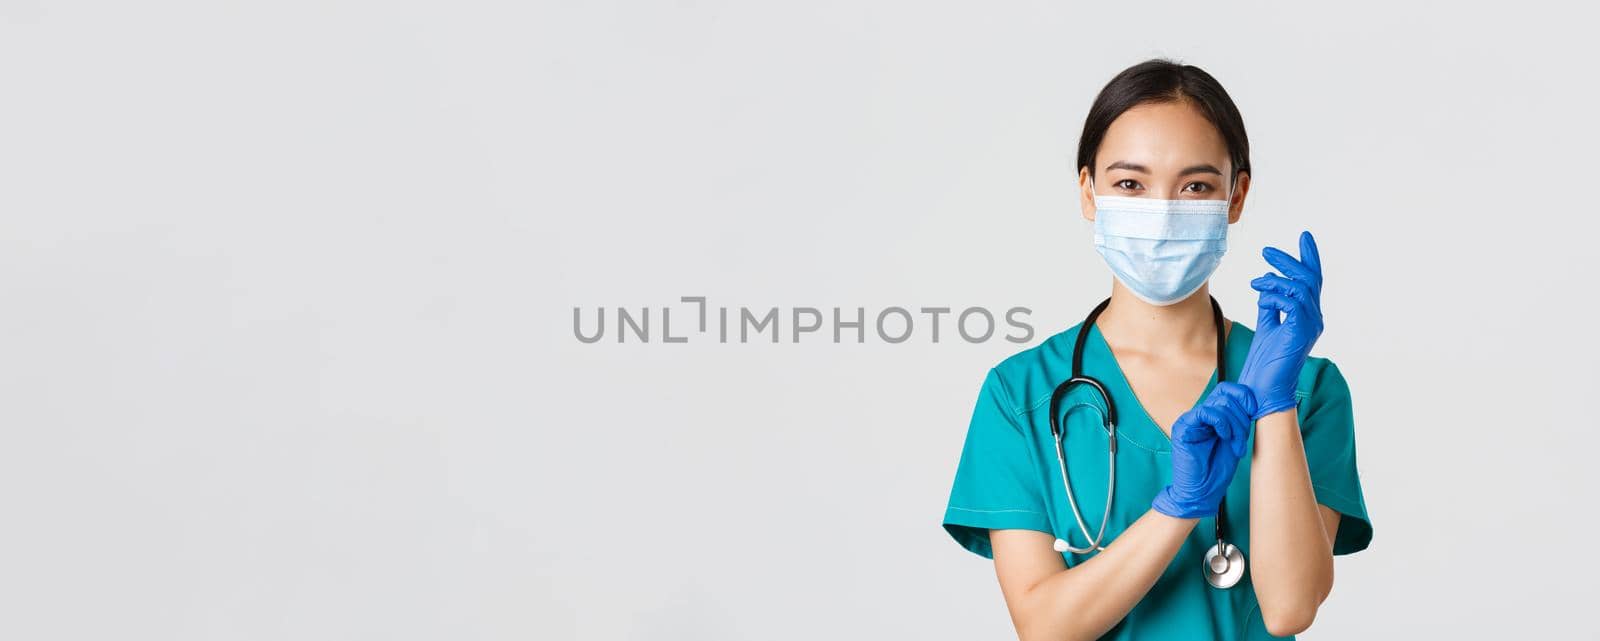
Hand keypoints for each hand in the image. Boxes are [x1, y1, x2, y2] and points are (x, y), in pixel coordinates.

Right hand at [1152, 382, 1256, 518]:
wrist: (1201, 492)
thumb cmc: (1217, 471)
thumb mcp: (1235, 440)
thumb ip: (1238, 420)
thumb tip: (1253, 402)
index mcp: (1212, 416)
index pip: (1227, 390)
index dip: (1244, 395)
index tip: (1255, 411)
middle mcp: (1200, 415)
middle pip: (1226, 394)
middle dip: (1242, 416)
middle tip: (1241, 439)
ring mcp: (1190, 420)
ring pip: (1219, 403)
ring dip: (1235, 425)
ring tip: (1235, 446)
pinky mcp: (1183, 427)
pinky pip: (1206, 412)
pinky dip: (1221, 423)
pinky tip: (1224, 438)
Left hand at [1237, 230, 1324, 419]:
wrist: (1264, 386)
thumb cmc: (1266, 359)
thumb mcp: (1267, 324)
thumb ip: (1270, 305)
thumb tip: (1266, 286)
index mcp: (1307, 315)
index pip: (1311, 281)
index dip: (1309, 257)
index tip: (1304, 236)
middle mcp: (1314, 318)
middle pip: (1308, 279)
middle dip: (1288, 261)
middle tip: (1267, 251)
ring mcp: (1311, 325)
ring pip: (1301, 288)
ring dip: (1276, 280)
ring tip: (1255, 282)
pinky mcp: (1302, 332)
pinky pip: (1293, 303)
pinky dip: (1275, 296)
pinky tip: (1262, 299)